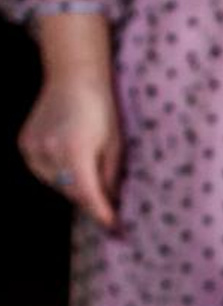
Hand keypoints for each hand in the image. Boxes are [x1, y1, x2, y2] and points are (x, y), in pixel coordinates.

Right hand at [19, 23, 121, 229]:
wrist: (73, 78)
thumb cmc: (102, 111)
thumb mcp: (114, 147)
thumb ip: (109, 177)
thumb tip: (108, 203)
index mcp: (75, 150)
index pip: (87, 194)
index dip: (101, 212)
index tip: (113, 226)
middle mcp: (50, 150)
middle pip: (72, 192)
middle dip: (90, 199)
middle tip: (106, 205)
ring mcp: (34, 146)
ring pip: (57, 184)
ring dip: (74, 187)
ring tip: (89, 177)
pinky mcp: (25, 143)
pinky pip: (44, 172)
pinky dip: (58, 175)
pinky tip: (70, 166)